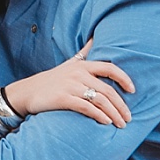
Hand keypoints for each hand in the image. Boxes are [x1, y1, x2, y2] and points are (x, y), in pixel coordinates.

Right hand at [3, 40, 134, 126]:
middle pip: (108, 89)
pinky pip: (86, 107)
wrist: (27, 92)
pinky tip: (105, 122)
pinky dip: (99, 116)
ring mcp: (70, 86)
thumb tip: (95, 36)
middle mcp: (78, 74)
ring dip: (113, 114)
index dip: (124, 79)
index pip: (109, 68)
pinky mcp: (63, 98)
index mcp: (82, 65)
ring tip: (120, 124)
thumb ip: (84, 52)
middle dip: (121, 105)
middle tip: (128, 118)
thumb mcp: (68, 63)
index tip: (133, 91)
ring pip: (100, 100)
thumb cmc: (52, 79)